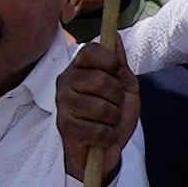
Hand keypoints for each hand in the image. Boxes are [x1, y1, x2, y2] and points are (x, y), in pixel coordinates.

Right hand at [52, 33, 132, 175]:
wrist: (103, 149)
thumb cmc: (111, 115)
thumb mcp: (123, 88)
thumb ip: (120, 64)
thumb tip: (116, 37)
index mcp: (80, 67)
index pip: (92, 50)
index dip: (110, 61)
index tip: (116, 73)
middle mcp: (66, 81)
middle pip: (102, 80)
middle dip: (117, 98)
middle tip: (113, 106)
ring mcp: (63, 104)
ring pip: (103, 108)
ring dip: (114, 120)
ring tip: (107, 123)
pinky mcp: (65, 127)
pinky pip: (99, 130)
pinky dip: (109, 137)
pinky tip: (102, 137)